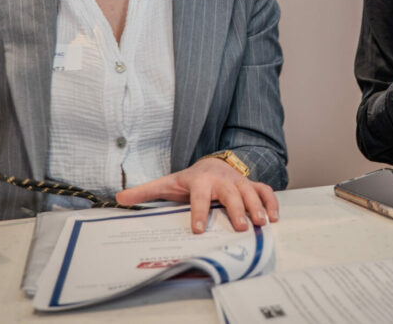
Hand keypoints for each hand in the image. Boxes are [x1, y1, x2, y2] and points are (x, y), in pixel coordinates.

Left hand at [115, 157, 277, 234]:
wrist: (212, 163)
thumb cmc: (190, 179)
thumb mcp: (168, 183)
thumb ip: (145, 192)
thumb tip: (118, 198)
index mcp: (200, 181)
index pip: (199, 196)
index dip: (198, 212)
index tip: (196, 229)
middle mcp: (221, 180)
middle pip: (230, 194)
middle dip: (236, 209)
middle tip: (241, 227)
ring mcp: (238, 181)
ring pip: (250, 192)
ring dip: (256, 207)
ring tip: (261, 224)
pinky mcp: (251, 184)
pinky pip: (264, 190)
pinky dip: (271, 202)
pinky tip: (274, 217)